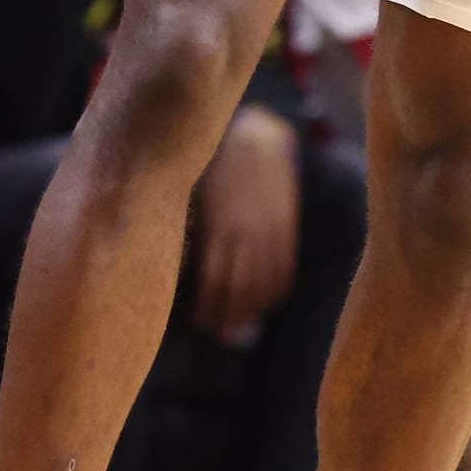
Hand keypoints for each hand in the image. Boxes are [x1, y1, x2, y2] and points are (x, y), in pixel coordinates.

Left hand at [191, 106, 299, 342]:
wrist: (258, 137)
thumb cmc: (215, 165)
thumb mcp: (194, 195)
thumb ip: (191, 232)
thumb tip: (182, 272)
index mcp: (220, 226)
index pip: (213, 281)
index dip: (206, 308)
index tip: (197, 322)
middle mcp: (248, 233)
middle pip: (239, 289)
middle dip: (228, 316)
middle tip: (217, 333)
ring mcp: (273, 232)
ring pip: (264, 285)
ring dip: (251, 311)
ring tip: (238, 326)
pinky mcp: (289, 229)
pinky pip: (285, 270)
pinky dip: (275, 293)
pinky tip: (265, 304)